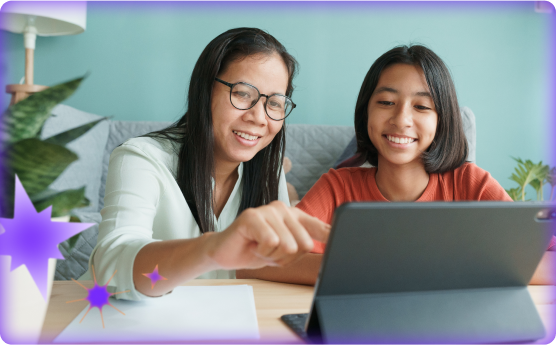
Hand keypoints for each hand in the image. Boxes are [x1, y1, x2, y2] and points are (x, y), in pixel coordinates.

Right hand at [205, 201, 329, 269]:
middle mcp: (283, 209)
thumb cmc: (256, 249)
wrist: (226, 252)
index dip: (333, 235)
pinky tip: (253, 245)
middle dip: (287, 258)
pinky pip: (271, 242)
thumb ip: (303, 247)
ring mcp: (268, 210)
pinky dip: (262, 251)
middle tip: (271, 252)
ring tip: (261, 248)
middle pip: (304, 244)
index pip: (320, 227)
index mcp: (295, 216)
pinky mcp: (252, 216)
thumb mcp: (285, 252)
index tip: (347, 239)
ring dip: (272, 256)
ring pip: (287, 245)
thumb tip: (323, 248)